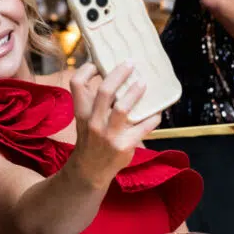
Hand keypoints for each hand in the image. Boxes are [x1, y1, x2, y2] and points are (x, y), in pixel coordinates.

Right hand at [66, 62, 161, 186]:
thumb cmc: (90, 138)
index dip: (86, 69)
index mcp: (81, 112)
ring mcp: (109, 135)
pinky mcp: (124, 145)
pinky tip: (157, 112)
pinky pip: (143, 127)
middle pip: (104, 91)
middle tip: (130, 63)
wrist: (90, 170)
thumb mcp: (84, 119)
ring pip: (123, 108)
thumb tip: (114, 76)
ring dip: (136, 93)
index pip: (77, 84)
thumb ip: (93, 102)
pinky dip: (152, 118)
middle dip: (119, 73)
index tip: (98, 63)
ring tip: (143, 83)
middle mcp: (93, 122)